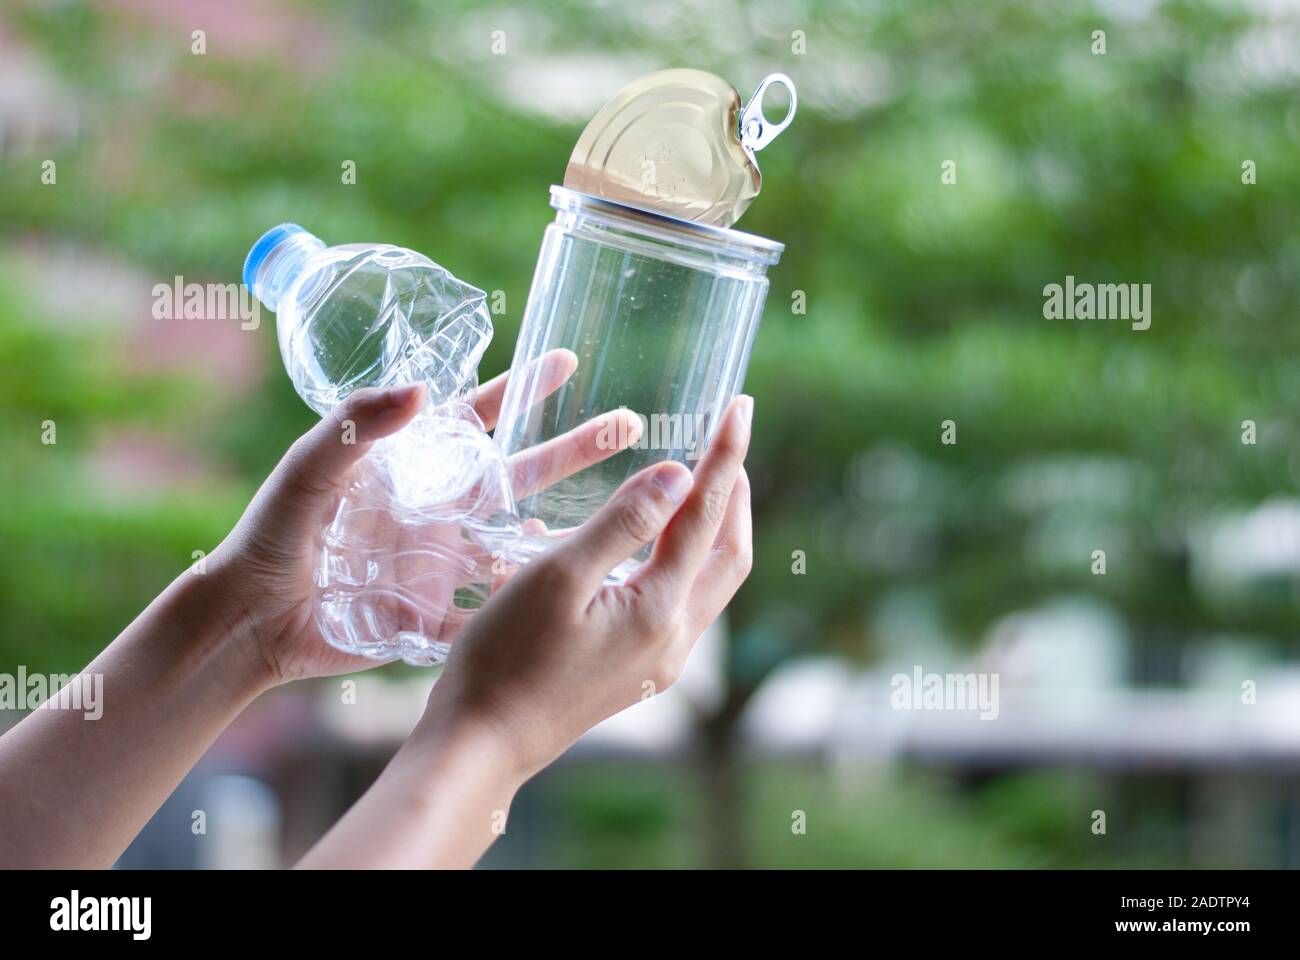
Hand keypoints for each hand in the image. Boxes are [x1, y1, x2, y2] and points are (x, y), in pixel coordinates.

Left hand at [207, 350, 638, 684]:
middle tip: (628, 424)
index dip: (521, 391)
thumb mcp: (309, 471)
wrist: (249, 620)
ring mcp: (441, 560)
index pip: (477, 418)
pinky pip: (492, 604)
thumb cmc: (271, 535)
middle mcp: (436, 509)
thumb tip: (422, 387)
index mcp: (410, 467)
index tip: (567, 360)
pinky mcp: (436, 610)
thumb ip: (355, 426)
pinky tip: (572, 590)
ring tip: (626, 513)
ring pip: (519, 539)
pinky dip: (529, 600)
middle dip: (573, 449)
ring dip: (570, 525)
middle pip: (519, 474)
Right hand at [297, 394, 753, 867]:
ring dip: (713, 529)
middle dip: (734, 495)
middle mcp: (673, 641)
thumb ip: (621, 523)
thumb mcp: (557, 577)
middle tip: (729, 442)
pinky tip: (652, 546)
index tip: (740, 407)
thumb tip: (680, 476)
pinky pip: (681, 604)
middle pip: (730, 556)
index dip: (724, 456)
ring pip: (709, 583)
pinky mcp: (636, 674)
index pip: (707, 516)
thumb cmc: (505, 658)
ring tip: (698, 484)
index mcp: (659, 610)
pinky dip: (684, 560)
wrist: (480, 744)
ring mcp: (657, 663)